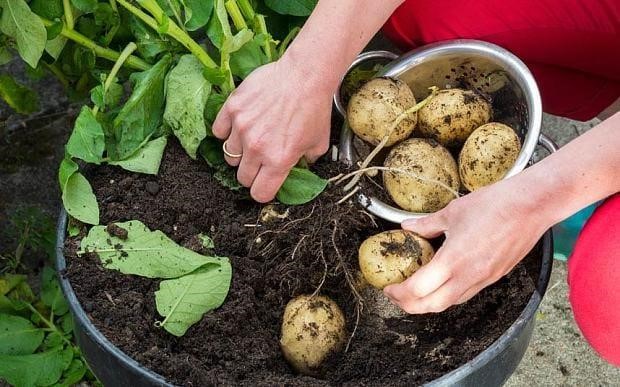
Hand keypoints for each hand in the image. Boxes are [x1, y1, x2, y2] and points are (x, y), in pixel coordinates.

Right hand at [212, 57, 332, 202]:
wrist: (305, 75)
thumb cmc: (314, 108)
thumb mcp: (318, 143)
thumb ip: (306, 162)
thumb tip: (298, 169)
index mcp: (279, 161)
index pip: (259, 193)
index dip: (263, 190)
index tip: (266, 183)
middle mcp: (257, 148)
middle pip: (242, 177)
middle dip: (252, 172)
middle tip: (261, 160)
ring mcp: (241, 128)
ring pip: (229, 155)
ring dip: (239, 152)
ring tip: (252, 139)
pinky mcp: (232, 109)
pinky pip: (218, 132)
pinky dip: (226, 131)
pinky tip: (240, 126)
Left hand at [384, 181, 548, 313]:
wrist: (532, 206)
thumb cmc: (495, 204)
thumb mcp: (452, 212)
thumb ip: (426, 224)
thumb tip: (408, 227)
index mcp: (453, 260)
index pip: (418, 290)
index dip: (398, 293)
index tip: (388, 287)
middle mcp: (469, 276)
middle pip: (431, 306)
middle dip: (408, 305)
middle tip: (396, 295)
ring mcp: (484, 279)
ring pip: (450, 303)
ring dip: (428, 303)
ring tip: (414, 292)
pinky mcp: (495, 277)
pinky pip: (466, 294)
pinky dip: (448, 295)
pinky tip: (441, 283)